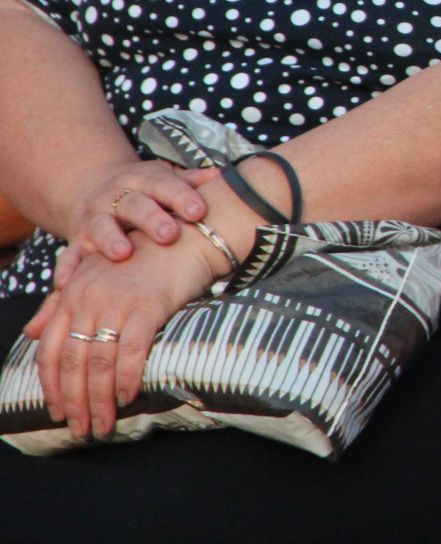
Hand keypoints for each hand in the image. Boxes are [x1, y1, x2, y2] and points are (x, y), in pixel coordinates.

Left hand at [24, 232, 221, 440]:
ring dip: (100, 400)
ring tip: (104, 423)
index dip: (51, 386)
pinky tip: (128, 396)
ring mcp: (117, 301)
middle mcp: (88, 296)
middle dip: (75, 402)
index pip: (49, 349)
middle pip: (72, 361)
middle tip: (81, 429)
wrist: (187, 235)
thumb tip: (30, 332)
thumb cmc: (143, 257)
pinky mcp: (148, 305)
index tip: (58, 412)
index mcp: (72, 291)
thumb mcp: (95, 275)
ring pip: (99, 362)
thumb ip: (60, 303)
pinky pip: (131, 351)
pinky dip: (127, 379)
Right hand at [62, 161, 210, 269]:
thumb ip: (190, 181)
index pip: (164, 184)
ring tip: (123, 254)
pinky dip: (67, 268)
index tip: (199, 211)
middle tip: (169, 235)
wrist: (95, 189)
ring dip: (110, 240)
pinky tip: (68, 283)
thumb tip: (221, 176)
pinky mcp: (77, 240)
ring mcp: (95, 217)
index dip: (181, 197)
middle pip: (134, 205)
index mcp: (143, 179)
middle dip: (151, 219)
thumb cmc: (146, 190)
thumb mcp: (164, 180)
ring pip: (101, 227)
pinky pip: (70, 254)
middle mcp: (116, 196)